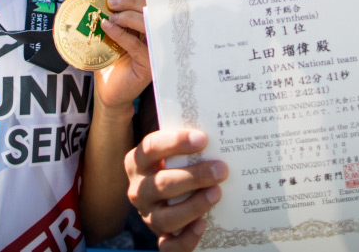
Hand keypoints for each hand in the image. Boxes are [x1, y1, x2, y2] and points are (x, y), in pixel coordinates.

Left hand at [94, 0, 151, 111]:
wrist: (109, 91)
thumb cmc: (110, 61)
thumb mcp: (111, 33)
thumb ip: (111, 15)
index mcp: (149, 23)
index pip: (145, 0)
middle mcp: (157, 34)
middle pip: (150, 8)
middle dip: (128, 0)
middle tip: (109, 0)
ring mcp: (156, 49)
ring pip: (148, 24)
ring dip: (127, 14)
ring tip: (109, 14)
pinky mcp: (150, 64)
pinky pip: (137, 45)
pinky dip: (121, 33)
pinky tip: (108, 27)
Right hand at [125, 129, 227, 251]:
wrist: (175, 198)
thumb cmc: (179, 165)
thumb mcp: (176, 151)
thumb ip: (187, 141)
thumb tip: (216, 119)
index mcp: (137, 163)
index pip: (151, 148)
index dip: (175, 142)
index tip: (203, 138)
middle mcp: (138, 190)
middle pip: (161, 184)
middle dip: (193, 176)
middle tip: (220, 169)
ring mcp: (149, 216)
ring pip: (164, 218)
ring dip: (193, 206)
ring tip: (217, 193)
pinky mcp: (161, 239)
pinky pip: (169, 246)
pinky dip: (186, 238)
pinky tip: (203, 225)